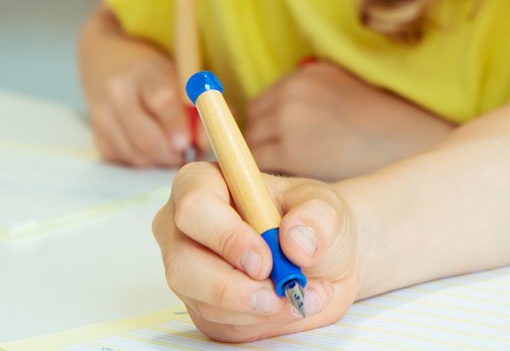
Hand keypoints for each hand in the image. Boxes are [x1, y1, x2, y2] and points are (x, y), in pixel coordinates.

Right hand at [85, 50, 191, 167]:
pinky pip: (122, 159)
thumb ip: (200, 104)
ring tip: (174, 152)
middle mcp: (118, 93)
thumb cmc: (155, 70)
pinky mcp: (95, 133)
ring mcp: (101, 115)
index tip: (187, 143)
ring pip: (134, 154)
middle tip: (187, 154)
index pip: (162, 100)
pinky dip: (141, 161)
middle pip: (145, 136)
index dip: (176, 124)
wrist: (107, 59)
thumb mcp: (180, 74)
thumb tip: (205, 141)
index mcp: (145, 72)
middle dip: (171, 154)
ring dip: (159, 160)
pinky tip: (152, 150)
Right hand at [152, 161, 361, 341]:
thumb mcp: (327, 208)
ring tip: (296, 295)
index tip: (264, 260)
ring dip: (255, 309)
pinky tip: (284, 306)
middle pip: (182, 264)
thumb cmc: (313, 222)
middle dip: (232, 287)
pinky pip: (219, 326)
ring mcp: (189, 270)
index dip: (226, 236)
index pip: (194, 207)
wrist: (324, 260)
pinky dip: (258, 323)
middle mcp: (186, 228)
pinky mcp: (201, 306)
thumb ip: (316, 217)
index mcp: (207, 184)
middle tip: (275, 294)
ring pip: (202, 302)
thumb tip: (295, 241)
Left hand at [244, 59, 452, 178]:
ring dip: (265, 161)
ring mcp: (289, 119)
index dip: (268, 127)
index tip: (278, 145)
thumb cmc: (380, 126)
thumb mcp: (345, 90)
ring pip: (253, 146)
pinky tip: (292, 185)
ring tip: (290, 178)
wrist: (404, 142)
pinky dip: (270, 177)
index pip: (264, 103)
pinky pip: (261, 166)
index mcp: (306, 75)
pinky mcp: (291, 150)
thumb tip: (280, 110)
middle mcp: (293, 91)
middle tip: (283, 166)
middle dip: (263, 143)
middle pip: (254, 123)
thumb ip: (312, 94)